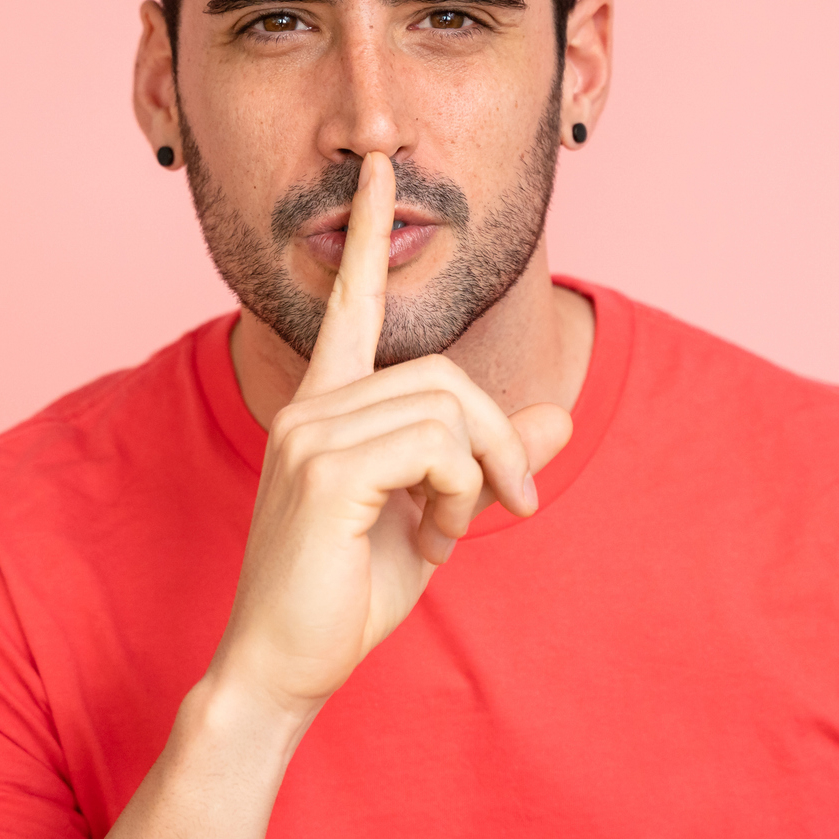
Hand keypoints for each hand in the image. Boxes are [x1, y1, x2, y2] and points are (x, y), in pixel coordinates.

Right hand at [206, 152, 573, 721]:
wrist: (279, 669)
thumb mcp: (433, 520)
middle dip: (497, 438)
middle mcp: (311, 405)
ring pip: (447, 406)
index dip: (368, 233)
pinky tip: (434, 536)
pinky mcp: (328, 467)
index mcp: (323, 406)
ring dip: (479, 474)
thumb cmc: (343, 598)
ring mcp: (312, 431)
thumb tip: (559, 419)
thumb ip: (487, 463)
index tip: (378, 168)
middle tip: (512, 506)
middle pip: (443, 373)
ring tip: (451, 530)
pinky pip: (437, 445)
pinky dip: (460, 492)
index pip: (350, 303)